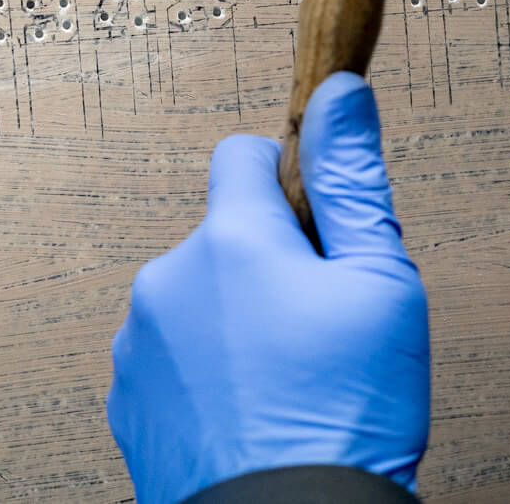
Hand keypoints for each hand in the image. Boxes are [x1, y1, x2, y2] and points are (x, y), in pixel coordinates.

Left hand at [107, 74, 428, 503]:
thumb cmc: (345, 416)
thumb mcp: (381, 283)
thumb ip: (354, 178)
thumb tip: (338, 91)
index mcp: (231, 241)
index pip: (240, 152)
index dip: (289, 178)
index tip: (321, 226)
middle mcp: (168, 282)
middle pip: (223, 232)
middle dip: (269, 259)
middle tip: (323, 320)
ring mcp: (139, 346)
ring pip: (198, 295)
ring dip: (236, 316)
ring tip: (291, 376)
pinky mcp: (128, 401)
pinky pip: (173, 354)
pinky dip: (209, 370)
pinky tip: (255, 408)